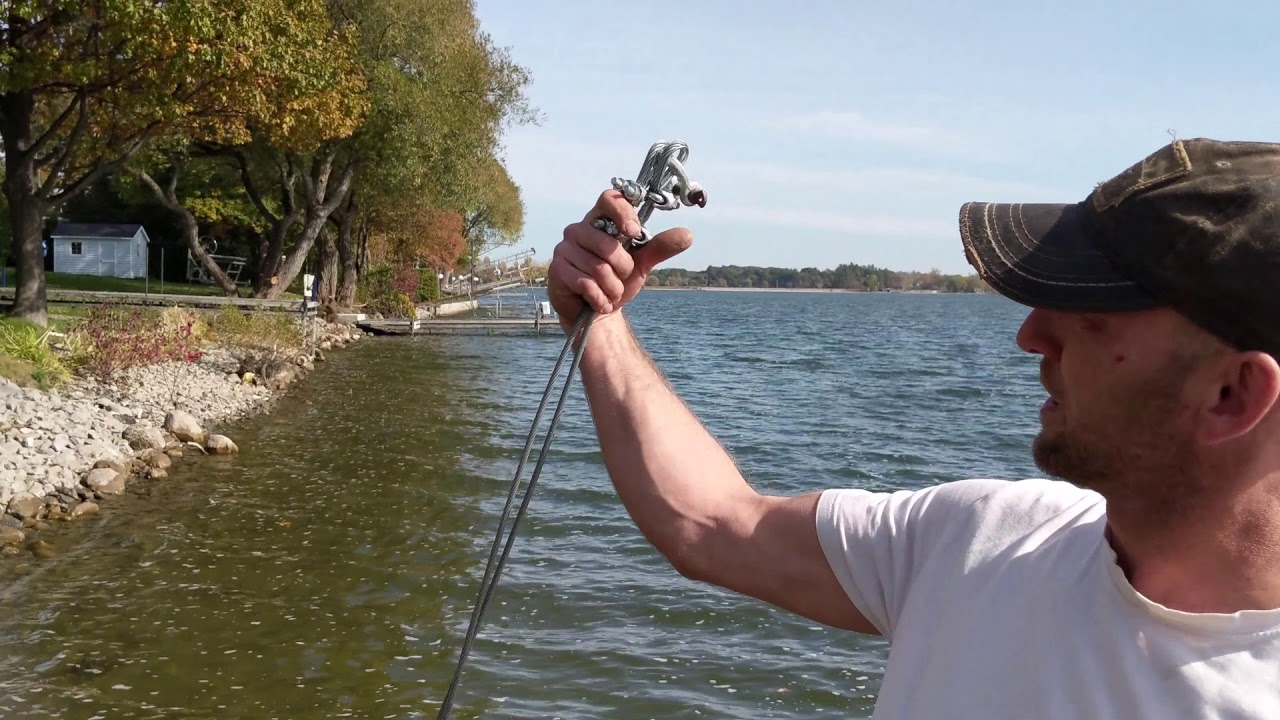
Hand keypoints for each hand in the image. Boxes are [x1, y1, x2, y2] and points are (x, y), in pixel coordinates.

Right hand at [548, 189, 692, 331]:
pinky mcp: (557, 270)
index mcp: (600, 220)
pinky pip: (586, 283)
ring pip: (598, 268)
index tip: (634, 231)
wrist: (599, 309)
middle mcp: (579, 229)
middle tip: (621, 277)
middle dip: (623, 268)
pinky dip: (600, 298)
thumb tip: (687, 235)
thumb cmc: (618, 279)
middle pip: (607, 244)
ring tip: (610, 292)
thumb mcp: (642, 263)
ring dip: (612, 287)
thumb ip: (660, 247)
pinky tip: (599, 302)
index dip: (623, 212)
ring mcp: (565, 249)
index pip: (609, 199)